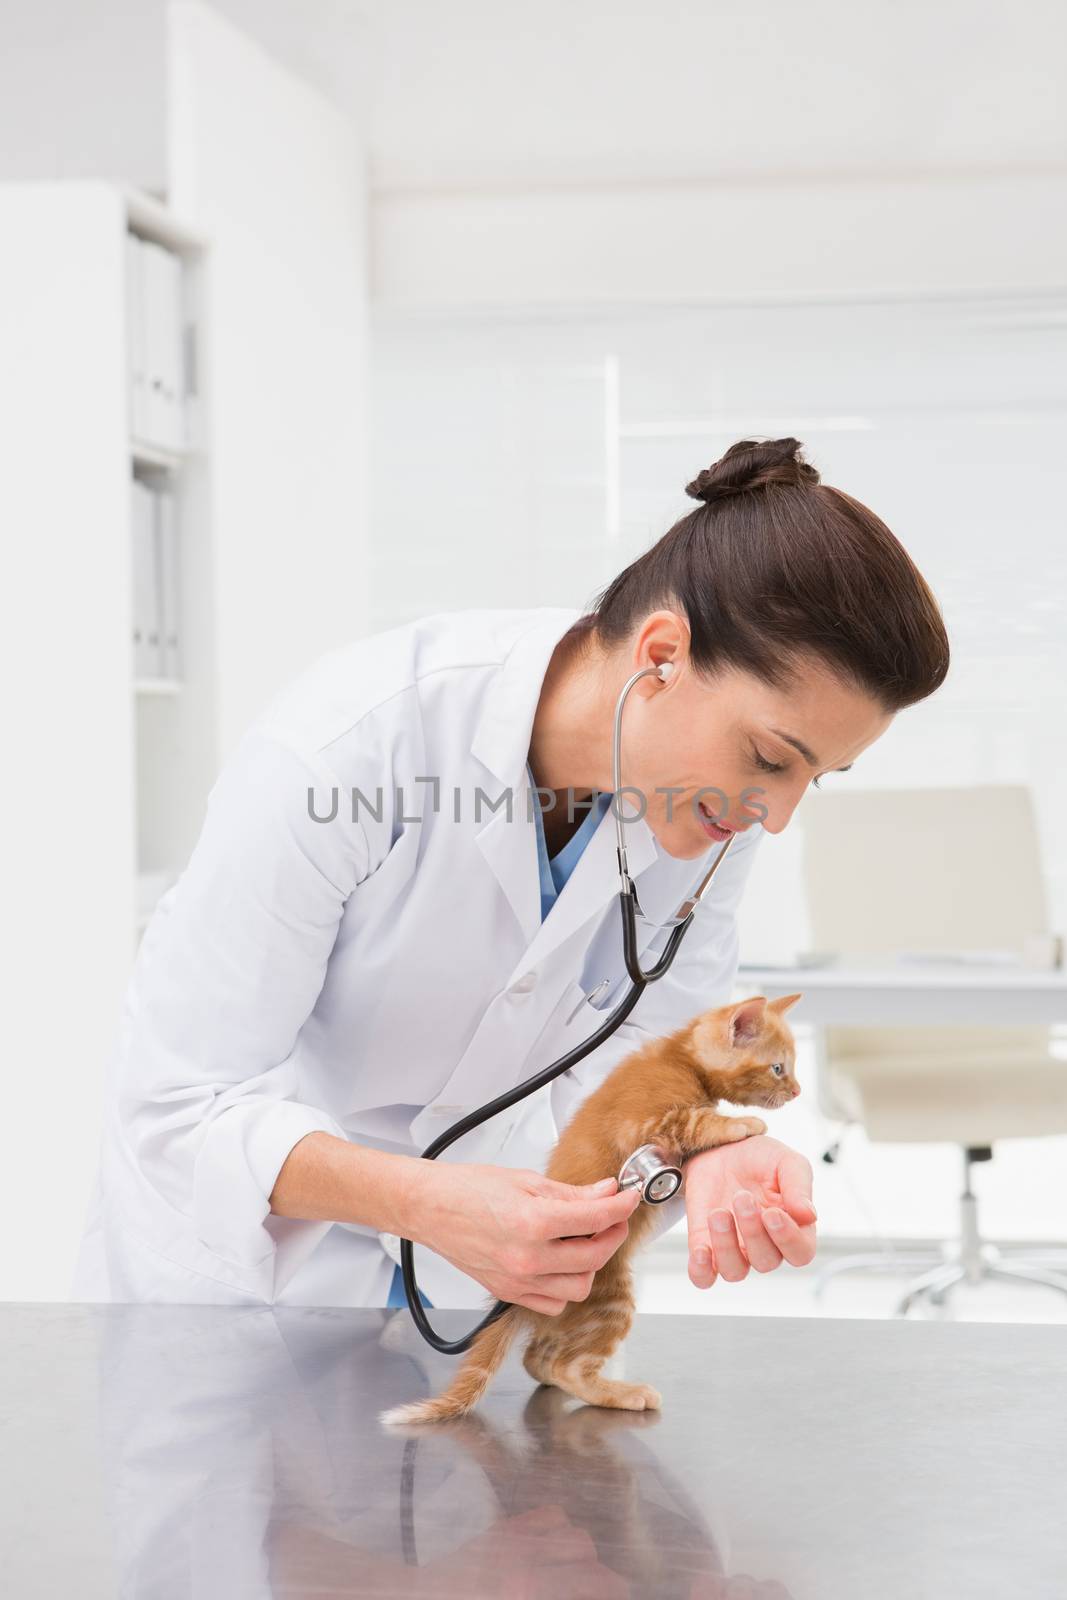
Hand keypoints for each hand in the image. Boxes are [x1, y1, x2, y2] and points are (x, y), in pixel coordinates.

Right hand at [410, 1162, 640, 1314]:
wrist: (429, 1208)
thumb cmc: (468, 1188)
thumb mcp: (525, 1181)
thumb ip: (570, 1193)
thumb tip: (606, 1194)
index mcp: (533, 1222)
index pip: (597, 1218)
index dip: (622, 1206)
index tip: (630, 1197)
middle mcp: (528, 1259)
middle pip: (595, 1257)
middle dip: (612, 1234)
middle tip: (613, 1217)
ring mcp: (518, 1281)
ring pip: (578, 1287)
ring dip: (591, 1263)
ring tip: (586, 1239)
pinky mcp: (507, 1293)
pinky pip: (553, 1303)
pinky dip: (565, 1286)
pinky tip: (561, 1262)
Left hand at [683, 1136, 816, 1287]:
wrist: (721, 1147)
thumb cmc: (760, 1158)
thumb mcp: (786, 1161)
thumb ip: (799, 1186)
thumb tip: (808, 1214)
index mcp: (793, 1227)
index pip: (800, 1252)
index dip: (788, 1239)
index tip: (771, 1212)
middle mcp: (766, 1244)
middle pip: (767, 1261)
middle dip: (752, 1231)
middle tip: (742, 1197)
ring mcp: (736, 1249)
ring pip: (736, 1271)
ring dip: (725, 1245)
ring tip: (718, 1212)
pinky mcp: (705, 1246)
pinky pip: (704, 1277)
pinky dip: (701, 1271)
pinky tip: (701, 1250)